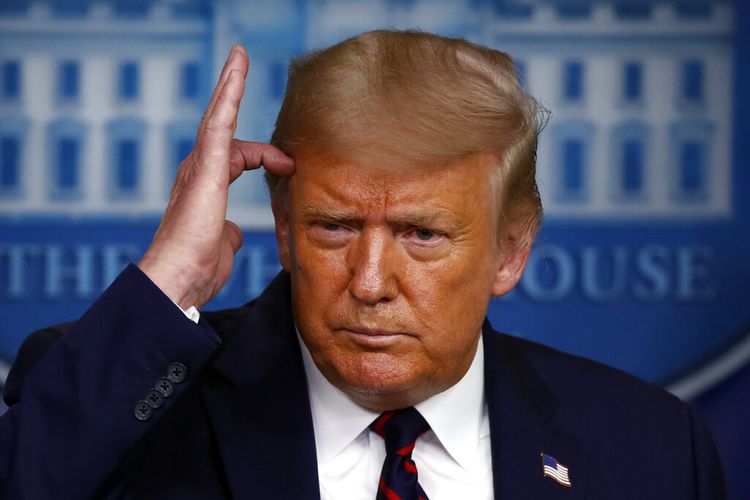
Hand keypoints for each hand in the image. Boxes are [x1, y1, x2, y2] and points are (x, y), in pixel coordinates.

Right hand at [138, 46, 293, 309]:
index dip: (263, 156)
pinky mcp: (205, 166)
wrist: (180, 278)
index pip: (236, 156)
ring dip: (230, 85)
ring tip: (239, 57)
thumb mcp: (223, 245)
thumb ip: (229, 232)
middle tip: (240, 64)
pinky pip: (220, 121)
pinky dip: (230, 94)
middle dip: (232, 94)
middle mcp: (198, 170)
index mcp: (206, 187)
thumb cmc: (198, 267)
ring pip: (218, 115)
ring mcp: (199, 165)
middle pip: (221, 124)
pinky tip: (237, 70)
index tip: (287, 166)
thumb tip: (236, 231)